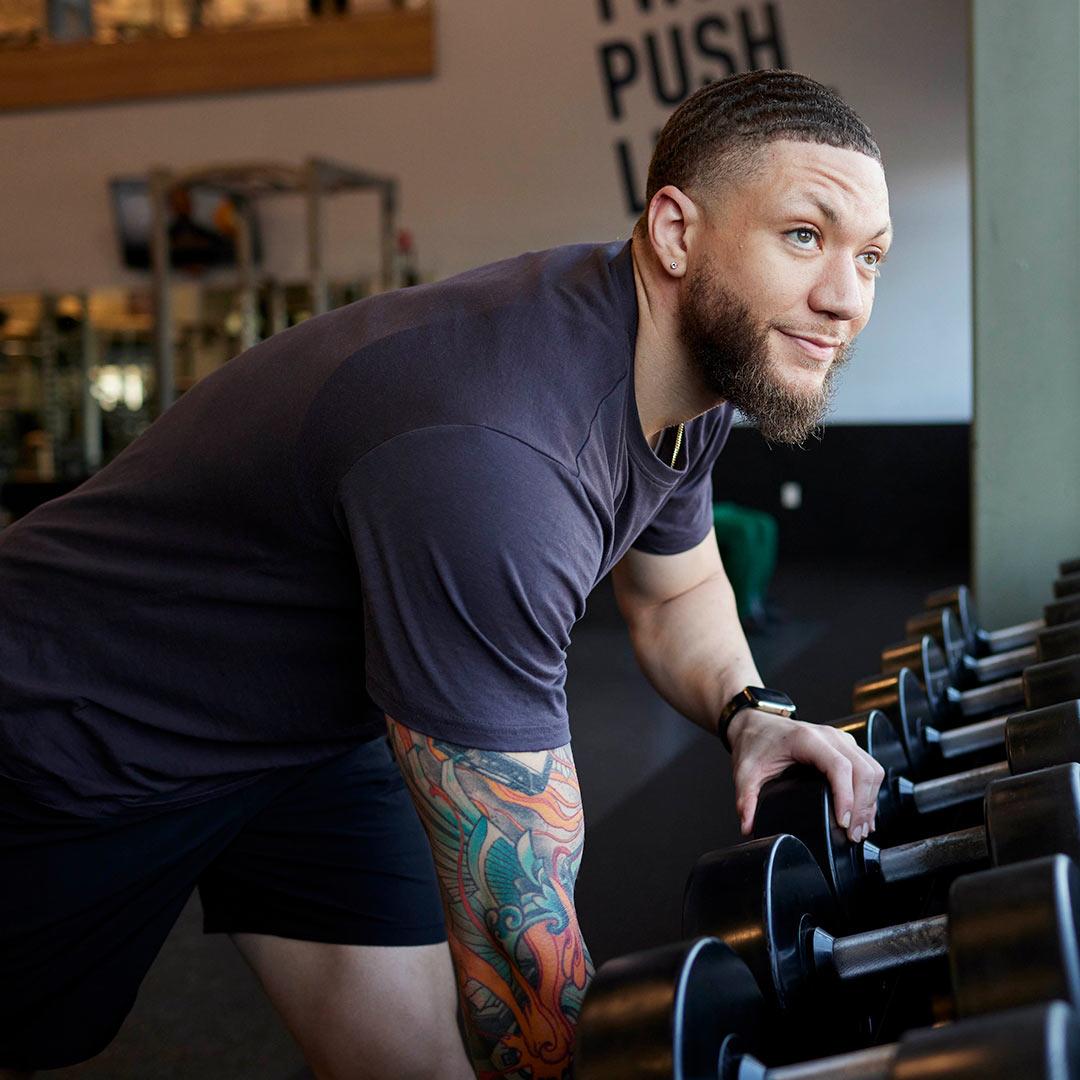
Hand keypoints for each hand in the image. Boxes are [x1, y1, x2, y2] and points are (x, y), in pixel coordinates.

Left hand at [727, 709, 885, 841]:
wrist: (756, 722)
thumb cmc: (755, 741)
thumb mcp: (745, 771)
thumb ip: (745, 800)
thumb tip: (748, 827)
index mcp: (806, 739)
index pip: (840, 767)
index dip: (847, 797)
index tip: (843, 823)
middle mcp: (829, 736)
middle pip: (863, 770)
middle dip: (862, 806)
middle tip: (853, 834)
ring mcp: (840, 739)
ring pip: (871, 769)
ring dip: (870, 801)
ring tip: (860, 829)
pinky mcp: (845, 746)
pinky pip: (868, 767)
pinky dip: (870, 791)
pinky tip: (864, 813)